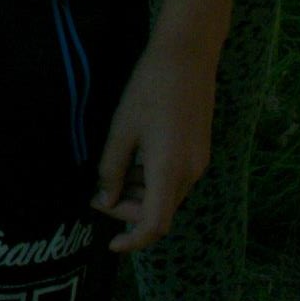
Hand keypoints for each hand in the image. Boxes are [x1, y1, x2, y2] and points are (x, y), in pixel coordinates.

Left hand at [94, 32, 216, 252]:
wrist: (188, 56)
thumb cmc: (150, 88)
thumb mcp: (121, 129)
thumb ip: (112, 169)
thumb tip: (106, 199)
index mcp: (169, 170)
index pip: (155, 225)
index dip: (134, 241)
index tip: (111, 244)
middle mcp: (191, 172)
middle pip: (160, 212)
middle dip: (128, 212)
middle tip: (98, 194)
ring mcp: (199, 162)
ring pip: (167, 196)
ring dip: (140, 195)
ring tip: (116, 170)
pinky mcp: (200, 152)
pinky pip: (175, 179)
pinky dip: (152, 180)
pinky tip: (135, 158)